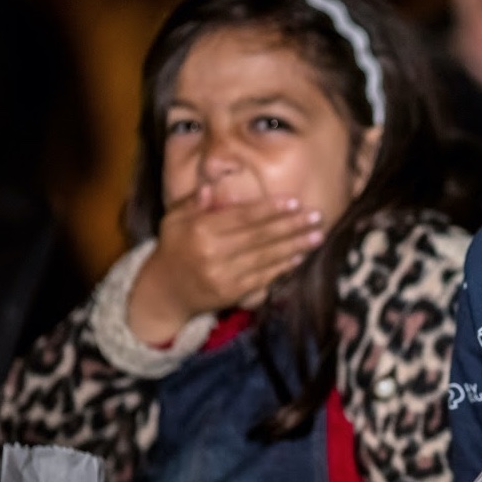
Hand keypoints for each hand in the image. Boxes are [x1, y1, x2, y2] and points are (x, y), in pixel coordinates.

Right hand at [128, 186, 325, 341]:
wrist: (164, 291)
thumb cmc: (174, 247)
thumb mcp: (174, 219)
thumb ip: (193, 202)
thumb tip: (211, 187)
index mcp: (200, 230)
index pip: (243, 217)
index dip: (271, 209)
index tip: (295, 202)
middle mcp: (213, 253)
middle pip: (260, 237)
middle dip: (292, 226)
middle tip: (317, 216)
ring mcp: (224, 276)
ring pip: (266, 258)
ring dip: (295, 246)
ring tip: (317, 236)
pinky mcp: (232, 294)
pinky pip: (263, 278)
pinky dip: (283, 267)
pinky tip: (300, 257)